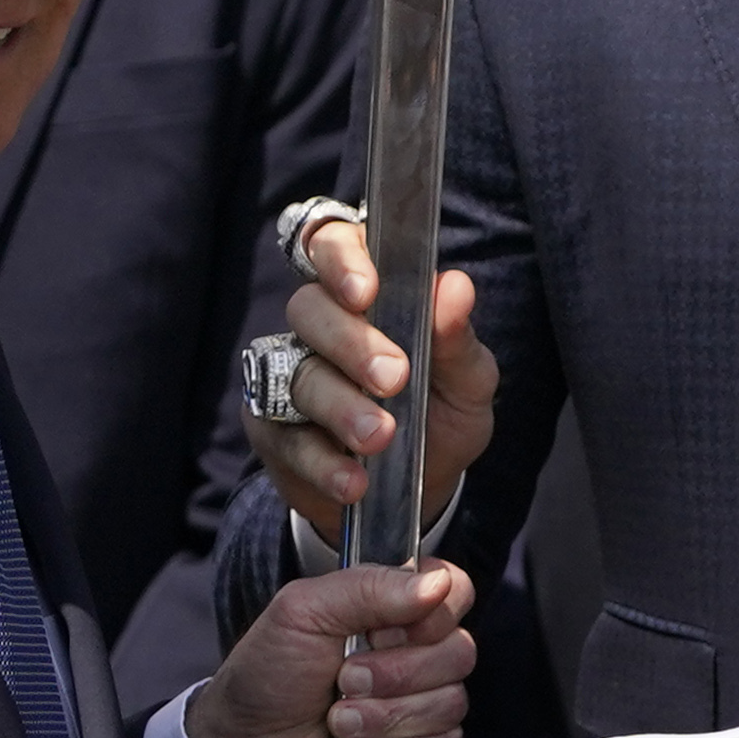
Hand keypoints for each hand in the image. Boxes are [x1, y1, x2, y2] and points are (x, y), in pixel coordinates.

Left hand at [192, 560, 476, 737]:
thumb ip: (369, 587)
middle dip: (394, 671)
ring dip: (384, 713)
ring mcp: (425, 703)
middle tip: (344, 678)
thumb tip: (437, 584)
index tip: (377, 631)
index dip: (426, 615)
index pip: (455, 590)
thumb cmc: (270, 672)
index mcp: (397, 606)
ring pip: (449, 703)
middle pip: (460, 652)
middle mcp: (419, 651)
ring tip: (337, 716)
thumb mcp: (304, 611)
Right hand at [245, 205, 496, 544]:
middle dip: (350, 342)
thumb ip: (457, 339)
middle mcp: (319, 327)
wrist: (419, 492)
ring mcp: (287, 377)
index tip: (367, 290)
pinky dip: (323, 462)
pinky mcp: (272, 430)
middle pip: (308, 309)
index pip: (332, 244)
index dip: (340, 258)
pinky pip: (286, 439)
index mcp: (366, 294)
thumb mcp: (466, 383)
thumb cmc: (440, 416)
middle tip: (393, 376)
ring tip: (380, 436)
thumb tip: (456, 286)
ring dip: (340, 407)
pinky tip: (355, 481)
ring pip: (296, 376)